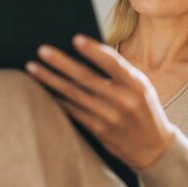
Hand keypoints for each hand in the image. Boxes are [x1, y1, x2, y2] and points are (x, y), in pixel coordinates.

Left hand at [25, 34, 174, 169]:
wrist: (154, 148)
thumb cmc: (145, 109)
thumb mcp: (142, 87)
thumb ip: (120, 73)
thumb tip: (86, 52)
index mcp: (136, 84)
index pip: (113, 63)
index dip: (94, 50)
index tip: (75, 38)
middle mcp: (123, 100)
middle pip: (86, 78)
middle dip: (61, 63)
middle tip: (41, 50)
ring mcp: (109, 117)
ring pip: (73, 94)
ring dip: (50, 80)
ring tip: (33, 68)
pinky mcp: (99, 131)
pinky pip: (73, 112)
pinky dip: (57, 99)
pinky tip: (43, 90)